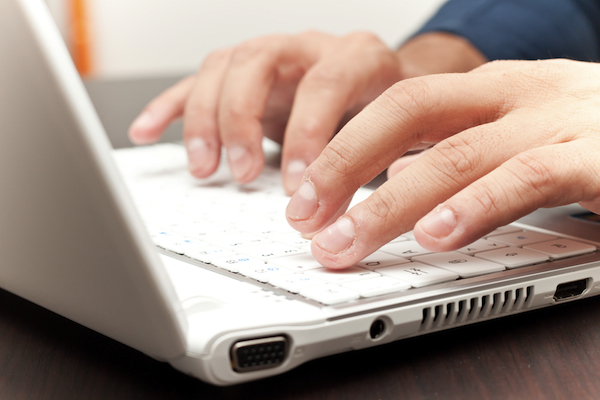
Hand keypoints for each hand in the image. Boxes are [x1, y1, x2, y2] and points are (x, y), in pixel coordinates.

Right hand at [128, 31, 485, 194]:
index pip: (324, 84)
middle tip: (240, 174)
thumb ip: (367, 162)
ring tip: (202, 167)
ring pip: (221, 68)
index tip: (297, 187)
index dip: (307, 135)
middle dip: (241, 121)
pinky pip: (196, 80)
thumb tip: (337, 211)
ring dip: (203, 120)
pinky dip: (169, 107)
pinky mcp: (240, 75)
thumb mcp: (392, 133)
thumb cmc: (385, 111)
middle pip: (257, 62)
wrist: (379, 85)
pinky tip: (146, 131)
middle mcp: (307, 47)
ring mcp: (269, 56)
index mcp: (355, 56)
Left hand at [285, 59, 599, 267]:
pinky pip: (526, 181)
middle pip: (407, 116)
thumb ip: (457, 154)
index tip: (304, 195)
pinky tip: (436, 236)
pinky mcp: (598, 161)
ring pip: (454, 155)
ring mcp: (556, 124)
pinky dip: (476, 208)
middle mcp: (515, 96)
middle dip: (344, 167)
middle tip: (304, 218)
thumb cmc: (590, 137)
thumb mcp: (513, 133)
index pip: (396, 105)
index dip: (341, 149)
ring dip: (389, 202)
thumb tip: (389, 185)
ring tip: (347, 242)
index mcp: (488, 90)